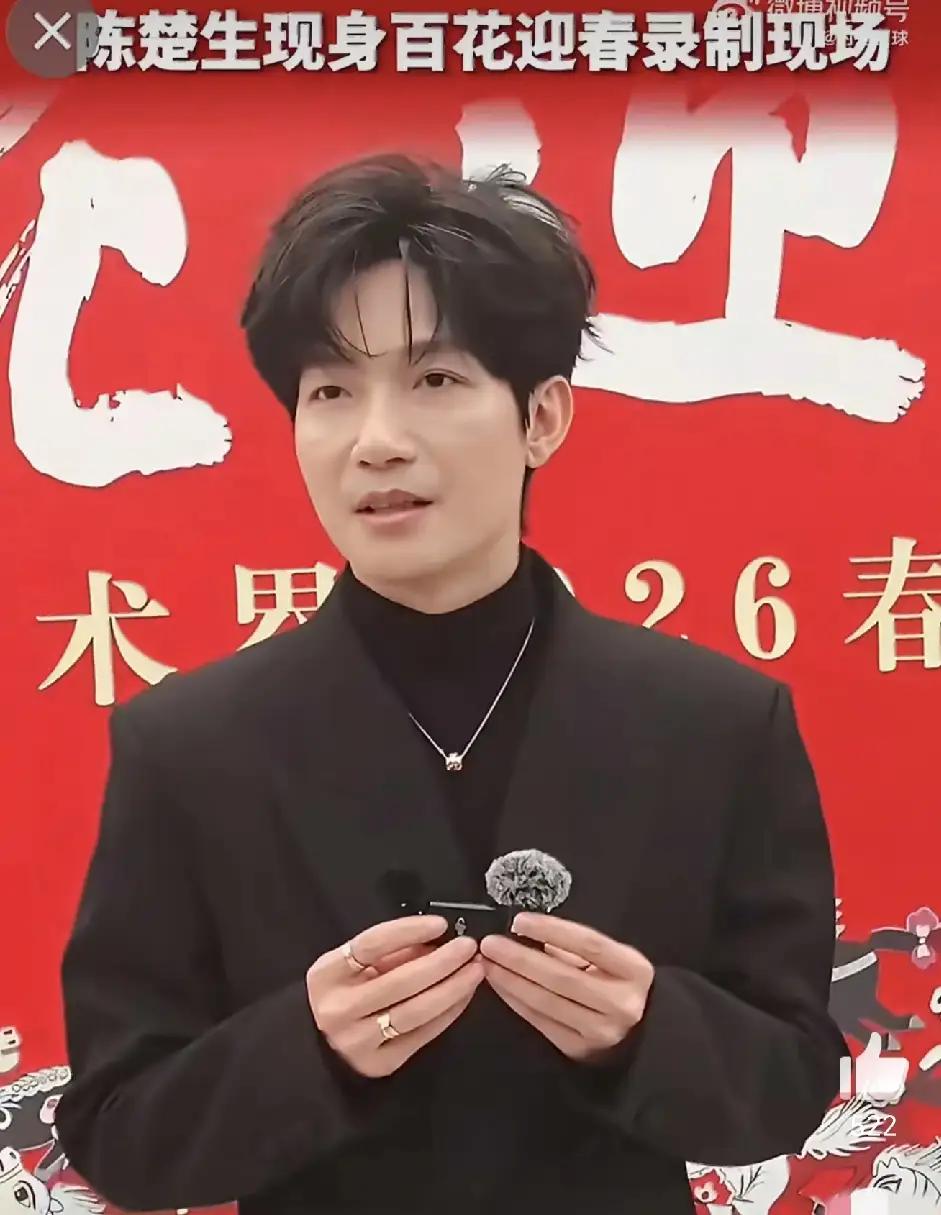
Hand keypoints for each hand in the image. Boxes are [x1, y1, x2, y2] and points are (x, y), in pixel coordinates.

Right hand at [307, 915, 483, 1077]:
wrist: (319, 1047)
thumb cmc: (344, 993)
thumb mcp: (354, 965)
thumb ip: (392, 952)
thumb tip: (438, 940)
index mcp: (327, 975)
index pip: (371, 945)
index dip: (408, 931)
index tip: (440, 924)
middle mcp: (339, 1009)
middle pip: (399, 981)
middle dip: (442, 962)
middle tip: (468, 946)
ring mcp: (358, 1041)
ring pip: (415, 1011)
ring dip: (452, 988)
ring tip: (475, 970)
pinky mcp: (379, 1064)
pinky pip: (422, 1034)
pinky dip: (448, 1012)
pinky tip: (464, 995)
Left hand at [479, 913, 654, 1060]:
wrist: (642, 1032)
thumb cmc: (619, 982)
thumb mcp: (611, 958)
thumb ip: (574, 946)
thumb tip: (527, 933)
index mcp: (633, 970)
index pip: (588, 945)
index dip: (552, 930)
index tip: (519, 921)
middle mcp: (620, 1003)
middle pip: (562, 976)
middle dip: (520, 959)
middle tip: (490, 944)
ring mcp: (600, 1030)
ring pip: (547, 1001)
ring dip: (511, 981)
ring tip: (488, 963)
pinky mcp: (579, 1049)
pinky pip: (541, 1022)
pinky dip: (516, 1001)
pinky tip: (500, 986)